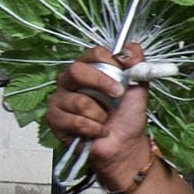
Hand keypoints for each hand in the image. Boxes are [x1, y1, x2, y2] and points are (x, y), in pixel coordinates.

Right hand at [46, 46, 150, 190]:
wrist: (124, 145)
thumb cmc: (127, 116)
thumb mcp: (138, 88)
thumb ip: (137, 65)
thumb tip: (133, 48)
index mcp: (90, 69)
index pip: (93, 54)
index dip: (110, 63)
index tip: (123, 78)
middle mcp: (70, 80)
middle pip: (76, 71)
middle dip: (101, 84)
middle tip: (117, 96)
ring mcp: (60, 99)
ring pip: (78, 101)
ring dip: (100, 114)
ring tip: (105, 121)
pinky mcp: (54, 118)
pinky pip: (73, 120)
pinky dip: (92, 128)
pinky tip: (98, 131)